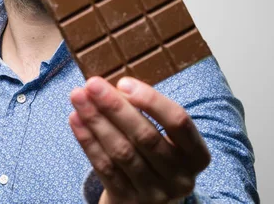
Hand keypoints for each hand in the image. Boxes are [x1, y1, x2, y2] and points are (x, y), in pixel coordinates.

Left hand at [69, 76, 210, 203]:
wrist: (151, 203)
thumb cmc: (159, 157)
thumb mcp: (169, 140)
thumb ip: (151, 115)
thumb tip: (115, 88)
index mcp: (197, 156)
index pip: (178, 121)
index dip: (152, 100)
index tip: (124, 82)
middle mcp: (180, 177)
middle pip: (145, 136)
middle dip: (115, 107)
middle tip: (93, 84)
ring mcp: (154, 193)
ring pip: (121, 152)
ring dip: (96, 121)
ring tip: (78, 97)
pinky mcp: (128, 201)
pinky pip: (105, 168)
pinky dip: (88, 141)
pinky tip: (75, 120)